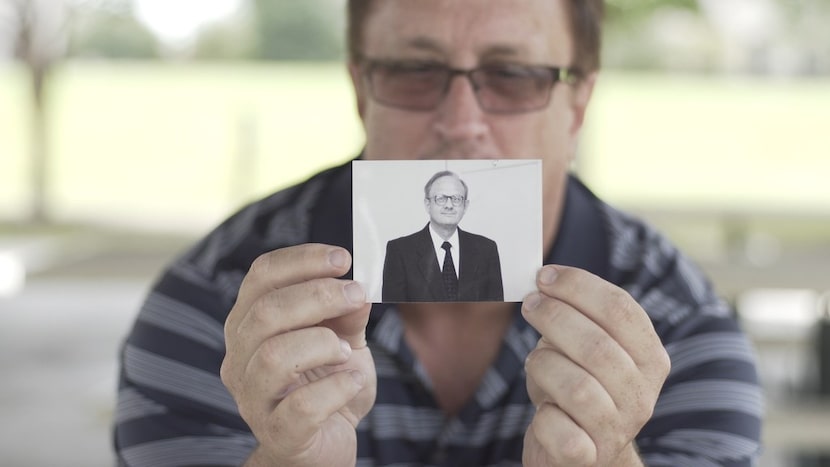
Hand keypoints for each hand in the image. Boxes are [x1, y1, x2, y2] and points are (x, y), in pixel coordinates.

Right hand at [221, 244, 375, 466]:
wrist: (323, 446)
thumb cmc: (328, 386)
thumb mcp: (343, 340)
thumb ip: (347, 313)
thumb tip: (359, 288)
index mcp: (250, 324)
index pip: (261, 276)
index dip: (302, 260)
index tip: (342, 258)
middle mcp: (239, 359)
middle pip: (266, 312)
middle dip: (319, 296)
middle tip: (357, 295)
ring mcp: (253, 399)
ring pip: (275, 356)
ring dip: (323, 344)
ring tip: (348, 351)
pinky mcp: (278, 434)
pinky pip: (300, 406)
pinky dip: (336, 388)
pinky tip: (353, 381)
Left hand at [521, 265, 669, 465]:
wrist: (580, 452)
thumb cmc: (577, 388)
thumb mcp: (585, 349)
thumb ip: (576, 316)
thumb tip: (544, 282)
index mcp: (650, 359)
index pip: (622, 311)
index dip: (579, 287)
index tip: (544, 276)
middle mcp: (641, 395)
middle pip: (598, 345)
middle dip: (554, 317)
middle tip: (529, 305)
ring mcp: (617, 430)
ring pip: (577, 387)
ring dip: (545, 365)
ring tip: (537, 363)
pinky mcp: (588, 457)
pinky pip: (558, 429)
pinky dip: (542, 416)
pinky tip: (543, 410)